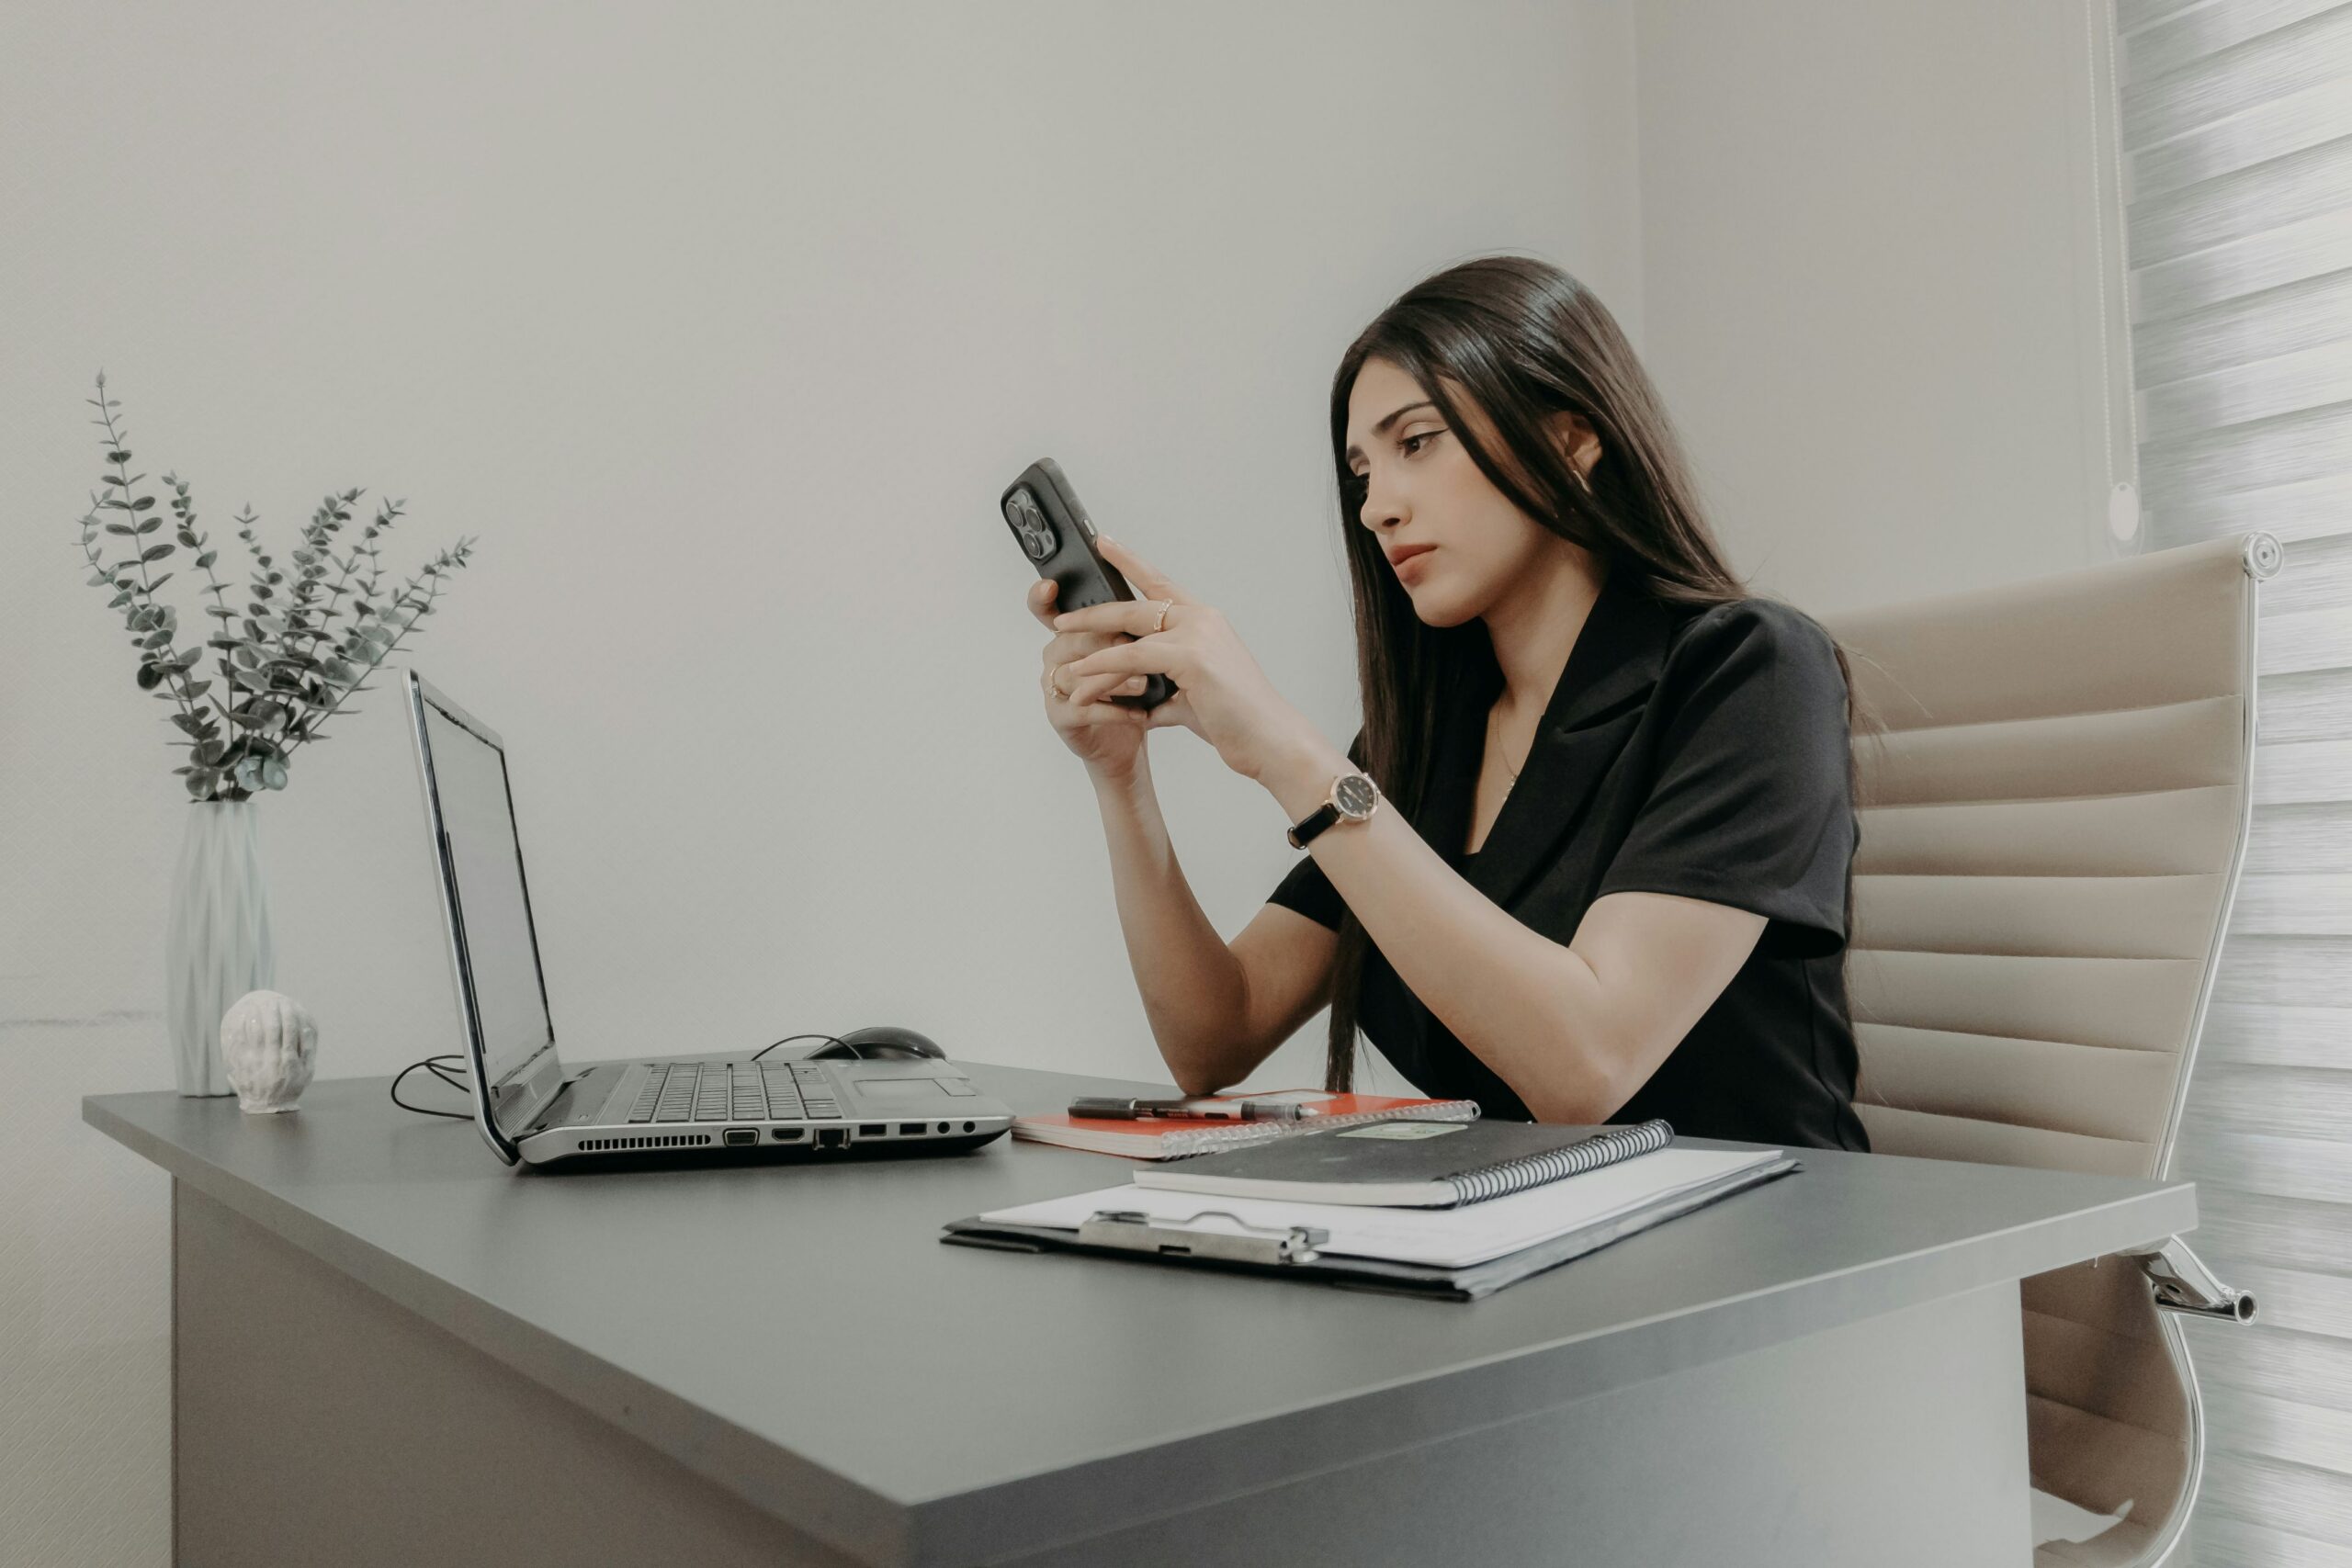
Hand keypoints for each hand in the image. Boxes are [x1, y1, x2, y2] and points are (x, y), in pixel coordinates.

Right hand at [1030, 576, 1152, 777]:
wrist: (1130, 738)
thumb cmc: (1133, 691)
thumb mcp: (1140, 651)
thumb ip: (1137, 627)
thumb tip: (1159, 601)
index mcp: (1074, 633)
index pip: (1050, 608)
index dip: (1042, 596)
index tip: (1049, 585)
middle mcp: (1058, 656)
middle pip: (1070, 638)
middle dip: (1103, 640)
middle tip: (1132, 644)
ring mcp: (1056, 687)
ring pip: (1074, 673)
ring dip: (1112, 678)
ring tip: (1143, 684)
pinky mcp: (1061, 716)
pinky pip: (1082, 708)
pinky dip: (1114, 710)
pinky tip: (1138, 713)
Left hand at [1051, 536, 1320, 785]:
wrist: (1270, 740)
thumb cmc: (1238, 721)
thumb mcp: (1194, 700)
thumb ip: (1168, 694)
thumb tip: (1145, 707)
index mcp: (1205, 622)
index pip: (1161, 584)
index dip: (1131, 563)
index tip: (1105, 544)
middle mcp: (1202, 619)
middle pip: (1137, 603)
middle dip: (1094, 611)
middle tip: (1062, 617)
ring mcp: (1197, 633)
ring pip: (1129, 629)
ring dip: (1090, 642)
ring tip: (1063, 661)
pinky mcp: (1190, 656)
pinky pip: (1132, 657)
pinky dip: (1104, 666)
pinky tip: (1082, 677)